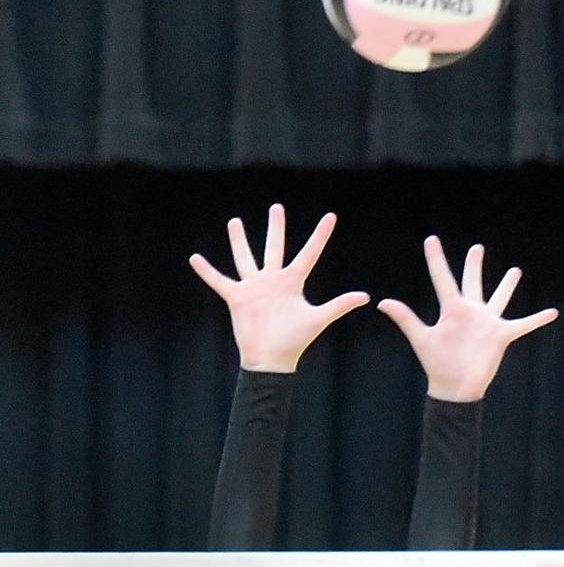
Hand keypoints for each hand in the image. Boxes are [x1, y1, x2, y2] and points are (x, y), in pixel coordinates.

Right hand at [188, 204, 368, 371]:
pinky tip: (195, 258)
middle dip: (276, 228)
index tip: (331, 217)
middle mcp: (273, 280)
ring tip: (235, 222)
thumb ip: (340, 305)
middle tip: (277, 207)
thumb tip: (366, 297)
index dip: (320, 236)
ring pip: (246, 258)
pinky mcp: (237, 297)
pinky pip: (219, 281)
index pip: (310, 253)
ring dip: (240, 241)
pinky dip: (207, 271)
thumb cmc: (295, 340)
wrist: (271, 359)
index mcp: (293, 282)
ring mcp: (254, 287)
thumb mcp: (319, 318)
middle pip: (275, 247)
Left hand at [379, 237, 557, 401]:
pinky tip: (552, 312)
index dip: (436, 258)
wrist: (455, 387)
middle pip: (472, 281)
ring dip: (507, 285)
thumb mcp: (421, 339)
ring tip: (515, 271)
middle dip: (474, 265)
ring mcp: (487, 322)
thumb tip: (383, 302)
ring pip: (499, 298)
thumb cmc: (437, 365)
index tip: (430, 239)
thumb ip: (406, 319)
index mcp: (451, 309)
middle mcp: (470, 312)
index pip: (442, 278)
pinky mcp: (501, 335)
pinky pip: (523, 325)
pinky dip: (537, 319)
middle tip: (477, 248)